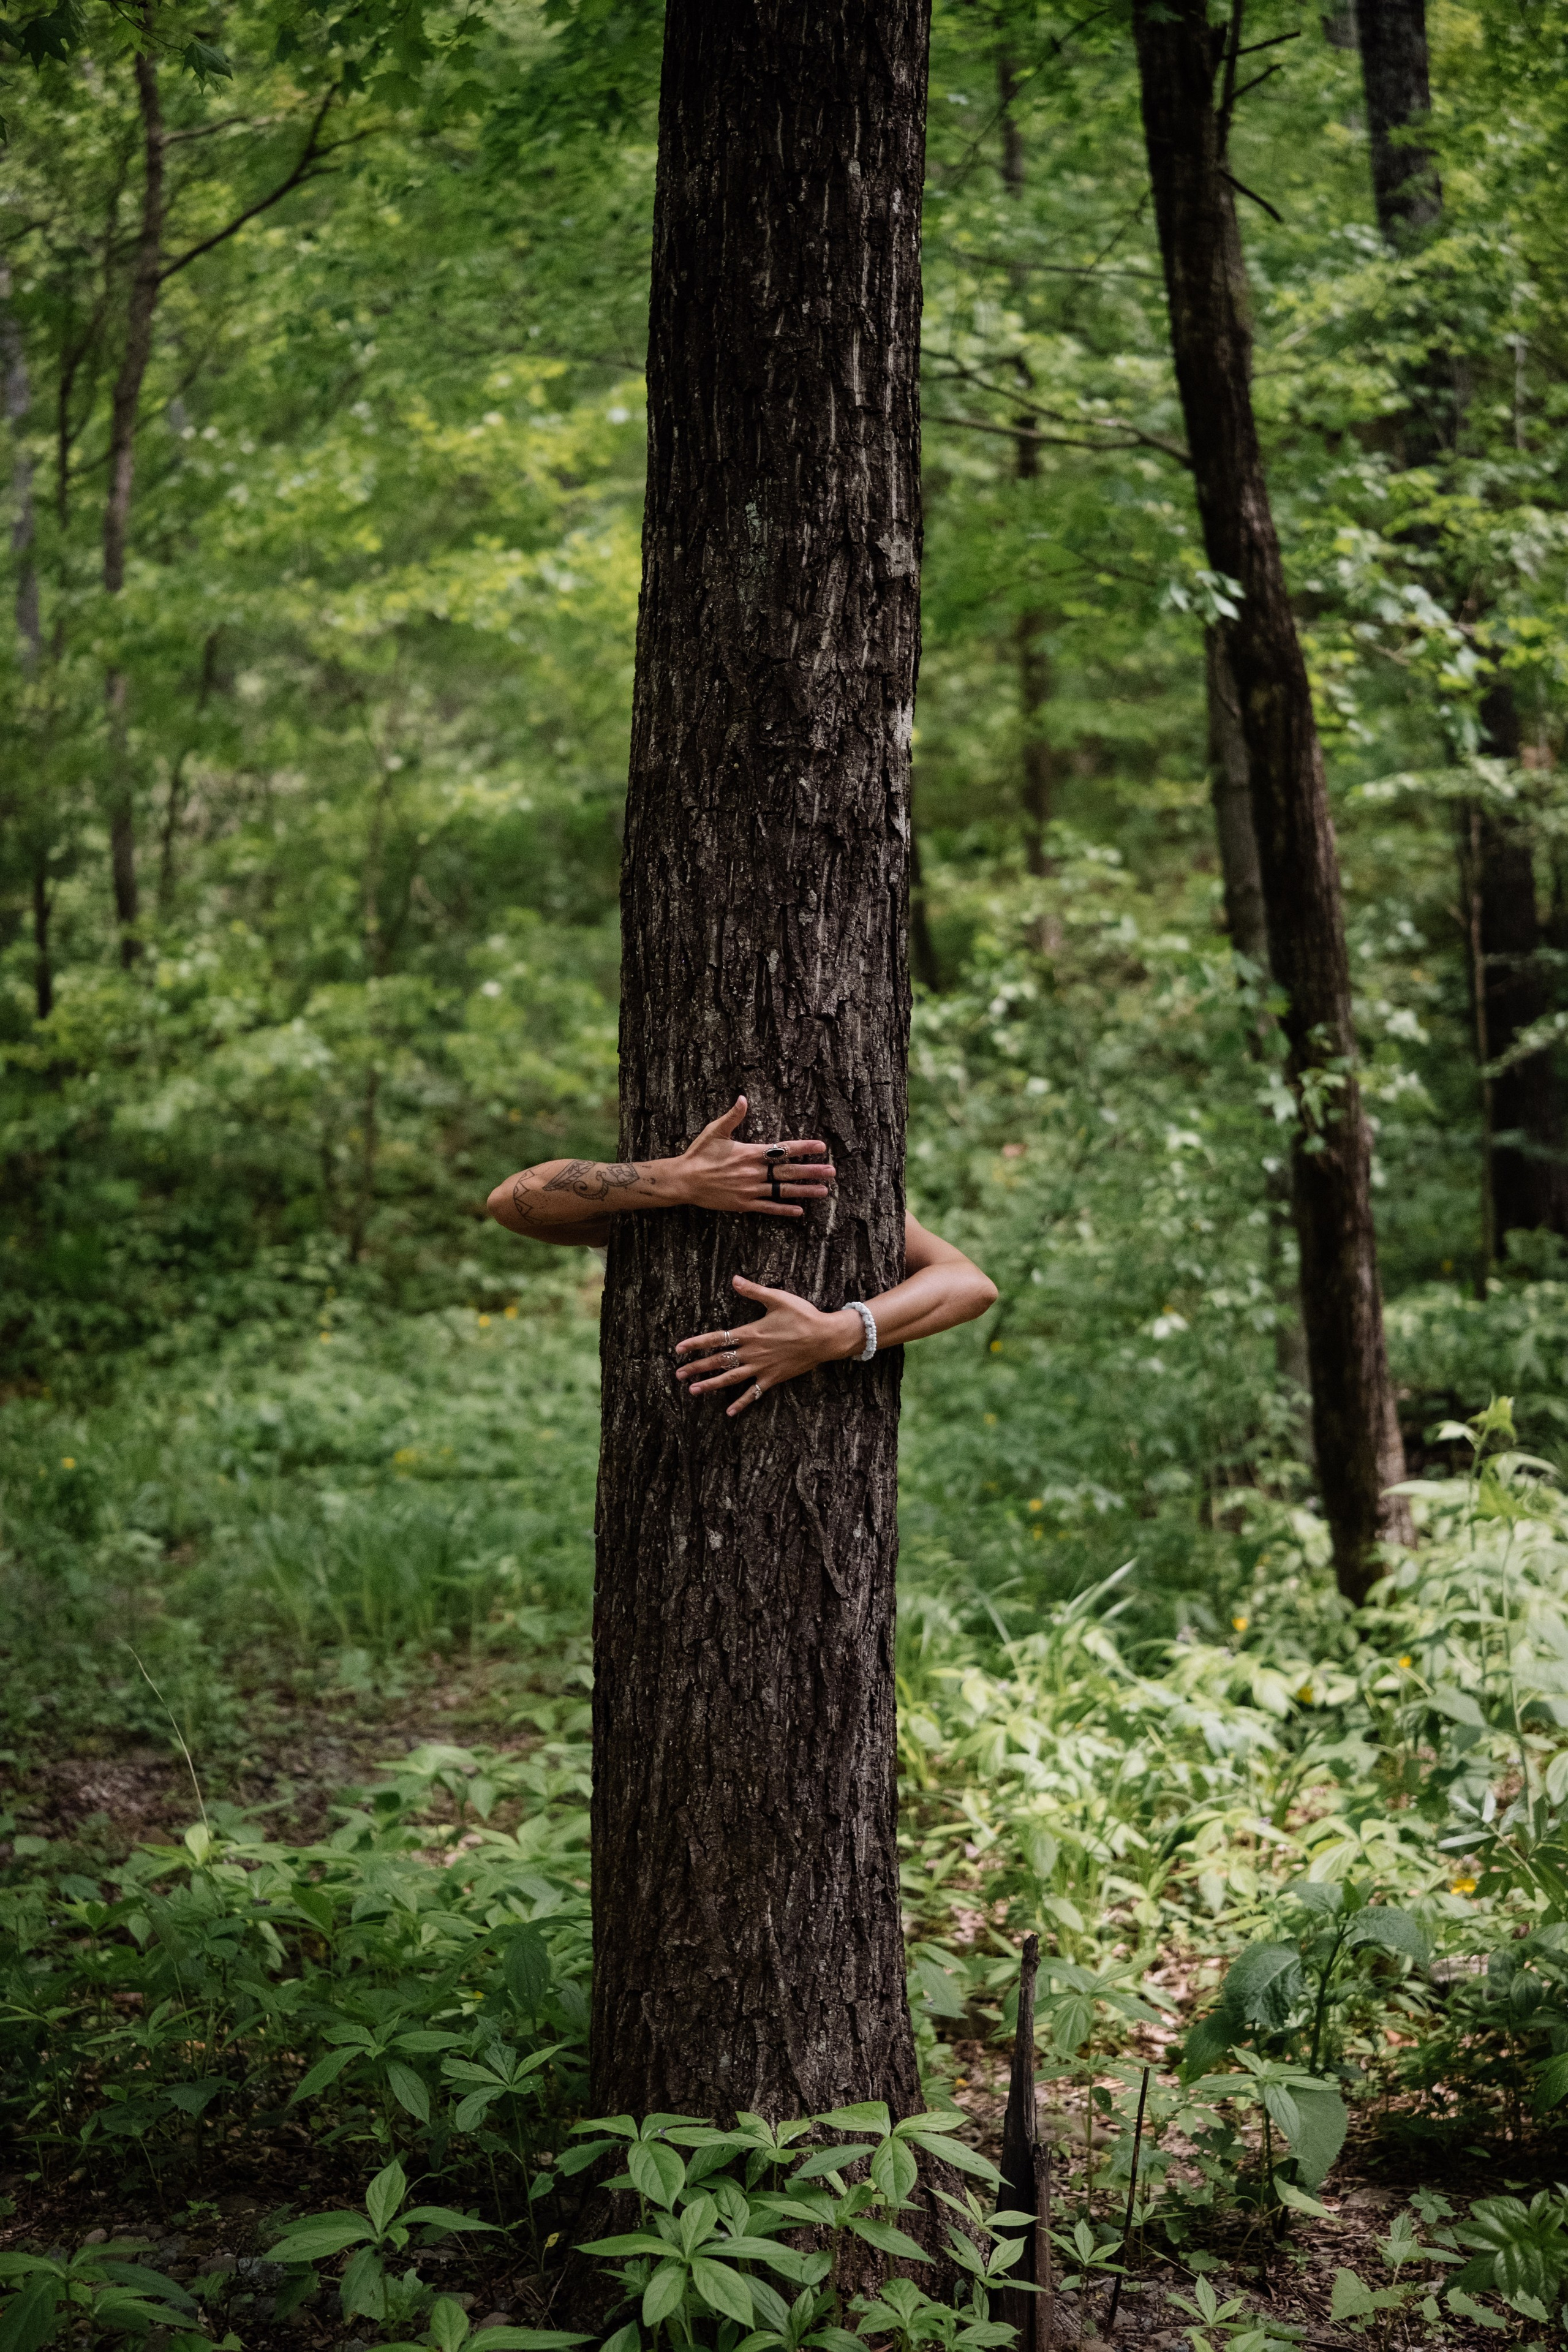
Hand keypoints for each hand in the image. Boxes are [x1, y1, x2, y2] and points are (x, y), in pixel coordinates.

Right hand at [673, 1095, 835, 1218]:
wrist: (684, 1180)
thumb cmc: (699, 1154)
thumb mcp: (715, 1131)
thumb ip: (732, 1116)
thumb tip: (743, 1098)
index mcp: (750, 1153)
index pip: (783, 1149)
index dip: (804, 1148)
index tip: (821, 1147)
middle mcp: (754, 1172)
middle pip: (789, 1172)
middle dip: (812, 1171)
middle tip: (832, 1172)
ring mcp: (750, 1190)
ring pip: (783, 1191)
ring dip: (804, 1191)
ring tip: (823, 1191)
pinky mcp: (743, 1205)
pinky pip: (768, 1208)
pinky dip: (783, 1210)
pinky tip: (798, 1211)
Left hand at [675, 1274, 862, 1415]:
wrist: (825, 1337)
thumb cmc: (802, 1315)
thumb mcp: (777, 1298)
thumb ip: (753, 1291)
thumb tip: (734, 1279)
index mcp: (750, 1333)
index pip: (716, 1338)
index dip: (696, 1344)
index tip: (679, 1349)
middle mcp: (752, 1352)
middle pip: (719, 1361)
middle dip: (697, 1367)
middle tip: (679, 1375)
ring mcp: (762, 1367)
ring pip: (731, 1378)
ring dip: (711, 1385)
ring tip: (693, 1391)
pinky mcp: (773, 1378)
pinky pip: (754, 1393)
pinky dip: (741, 1403)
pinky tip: (729, 1411)